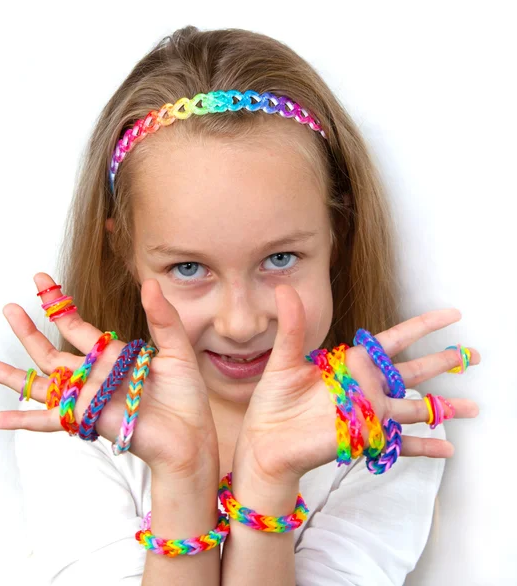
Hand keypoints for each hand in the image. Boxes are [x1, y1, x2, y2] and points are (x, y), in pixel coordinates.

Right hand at [0, 273, 218, 482]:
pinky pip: (49, 419)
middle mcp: (95, 376)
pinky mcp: (86, 418)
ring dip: (12, 375)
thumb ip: (161, 318)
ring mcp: (87, 398)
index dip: (59, 306)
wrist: (190, 435)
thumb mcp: (177, 349)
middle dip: (28, 331)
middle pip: (52, 353)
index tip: (41, 281)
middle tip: (7, 308)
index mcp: (114, 356)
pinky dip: (22, 419)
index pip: (78, 328)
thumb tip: (150, 283)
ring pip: (41, 384)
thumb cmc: (186, 395)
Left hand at [233, 284, 479, 485]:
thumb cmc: (275, 401)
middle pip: (411, 372)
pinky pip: (399, 444)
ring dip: (442, 408)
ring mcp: (367, 414)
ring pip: (413, 408)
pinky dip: (423, 447)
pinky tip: (446, 450)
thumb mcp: (284, 359)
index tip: (448, 316)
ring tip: (472, 407)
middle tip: (469, 355)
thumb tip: (285, 288)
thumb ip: (292, 325)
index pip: (392, 342)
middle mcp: (364, 388)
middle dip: (440, 363)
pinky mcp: (364, 438)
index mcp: (350, 365)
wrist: (266, 439)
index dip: (421, 328)